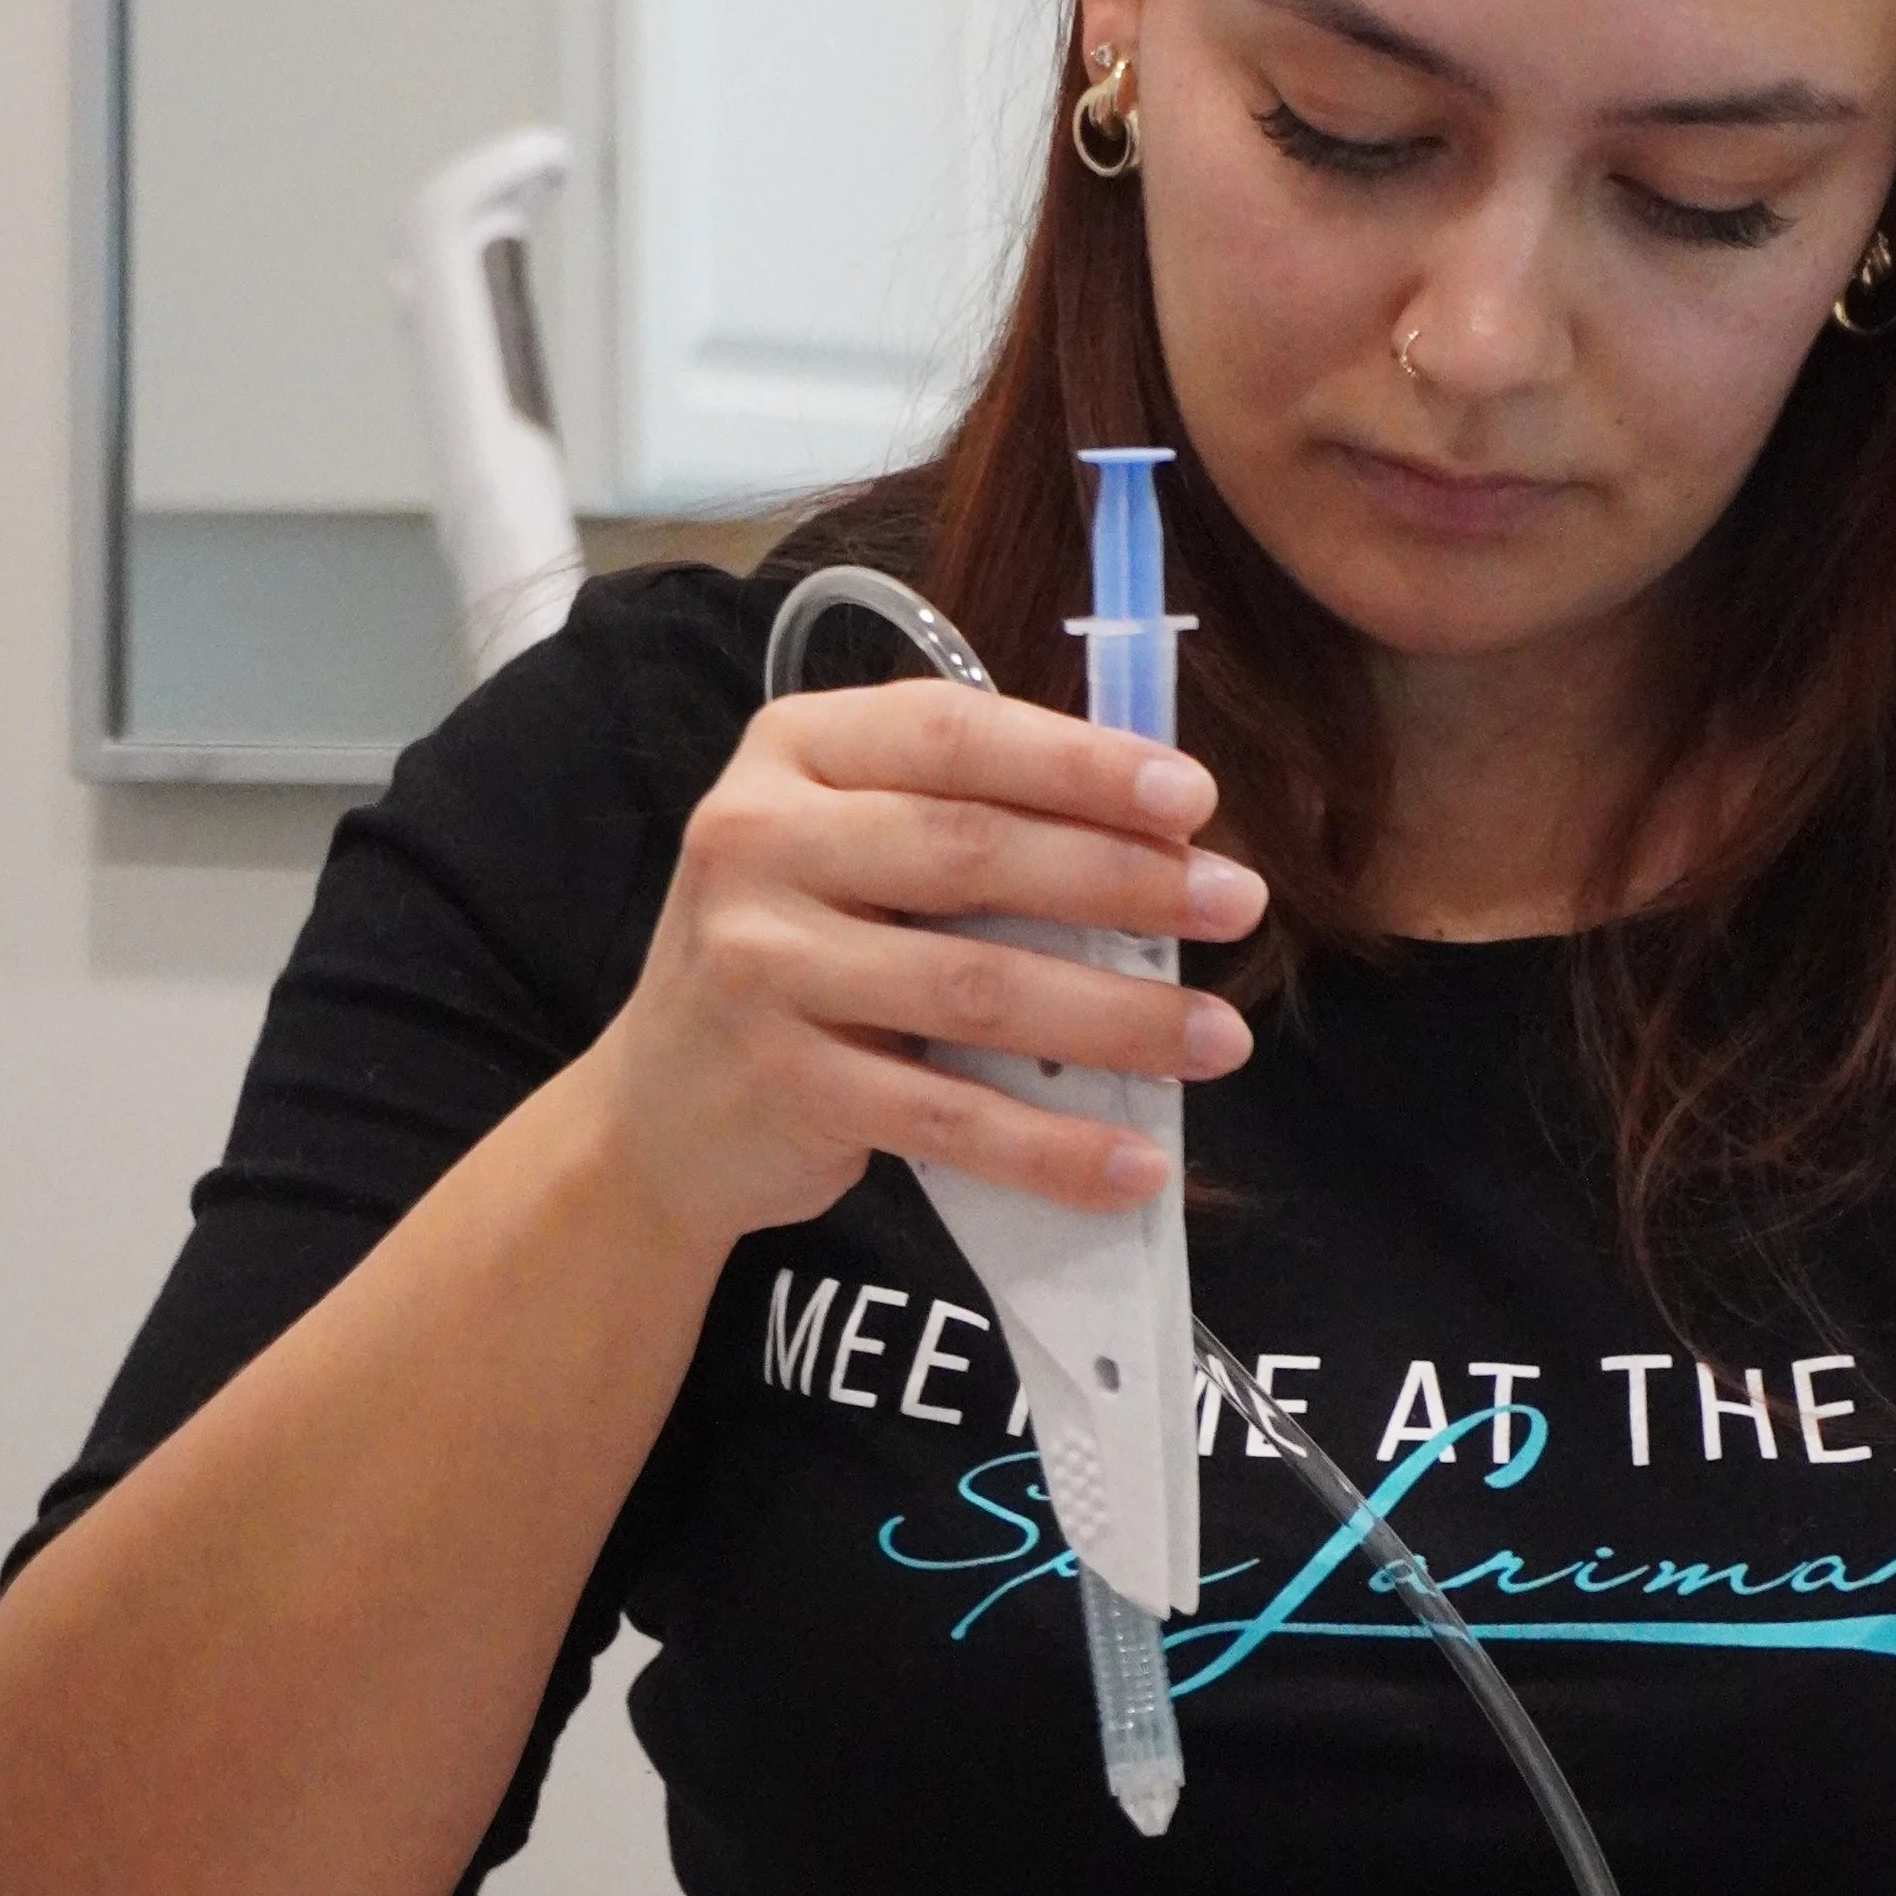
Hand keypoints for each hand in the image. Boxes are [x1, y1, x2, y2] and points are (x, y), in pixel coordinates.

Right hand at [583, 679, 1267, 1260]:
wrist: (655, 1111)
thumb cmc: (796, 952)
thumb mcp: (848, 849)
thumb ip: (966, 815)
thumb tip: (1163, 829)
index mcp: (791, 753)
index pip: (952, 733)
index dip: (1080, 762)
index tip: (1195, 796)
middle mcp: (757, 843)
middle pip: (972, 853)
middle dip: (1125, 879)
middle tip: (1240, 906)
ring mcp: (760, 968)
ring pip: (974, 990)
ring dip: (1116, 1019)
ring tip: (1220, 1038)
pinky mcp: (783, 1086)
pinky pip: (945, 1120)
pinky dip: (1051, 1148)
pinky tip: (1134, 1163)